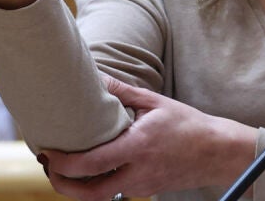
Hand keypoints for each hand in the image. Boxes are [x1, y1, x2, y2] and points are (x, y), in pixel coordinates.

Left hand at [41, 77, 256, 199]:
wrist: (216, 152)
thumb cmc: (187, 124)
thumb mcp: (155, 103)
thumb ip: (122, 92)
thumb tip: (96, 76)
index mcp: (138, 147)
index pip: (92, 164)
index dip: (64, 164)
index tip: (48, 153)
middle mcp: (138, 172)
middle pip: (90, 193)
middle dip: (62, 185)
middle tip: (48, 168)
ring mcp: (141, 185)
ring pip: (101, 196)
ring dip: (78, 187)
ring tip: (63, 169)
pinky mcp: (146, 190)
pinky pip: (116, 191)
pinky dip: (98, 183)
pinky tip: (91, 168)